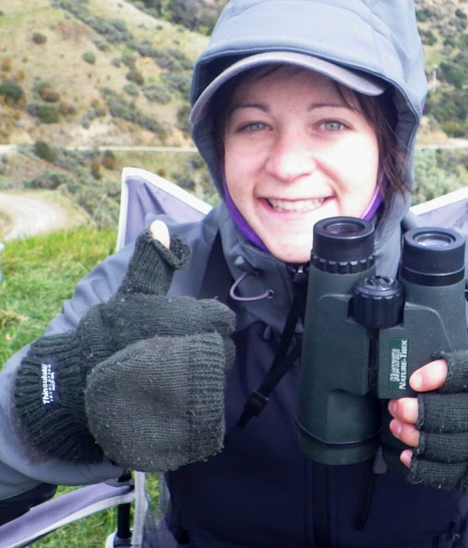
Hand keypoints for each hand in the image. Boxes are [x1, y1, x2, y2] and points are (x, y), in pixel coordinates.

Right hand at [16, 222, 235, 469]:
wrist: (78, 382)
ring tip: (175, 369)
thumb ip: (152, 260)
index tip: (190, 324)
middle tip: (180, 347)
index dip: (209, 320)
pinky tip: (176, 392)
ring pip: (217, 374)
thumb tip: (159, 223)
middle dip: (209, 346)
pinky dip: (197, 396)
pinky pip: (207, 400)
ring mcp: (194, 379)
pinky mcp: (186, 408)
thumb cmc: (109, 332)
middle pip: (225, 347)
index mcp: (191, 316)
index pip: (223, 317)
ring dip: (203, 370)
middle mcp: (198, 346)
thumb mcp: (131, 292)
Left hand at [386, 343, 467, 518]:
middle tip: (397, 404)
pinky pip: (455, 474)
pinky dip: (426, 466)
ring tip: (397, 425)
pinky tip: (408, 455)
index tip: (415, 380)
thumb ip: (461, 361)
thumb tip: (418, 364)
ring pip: (454, 445)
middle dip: (421, 410)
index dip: (442, 375)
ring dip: (418, 437)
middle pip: (458, 414)